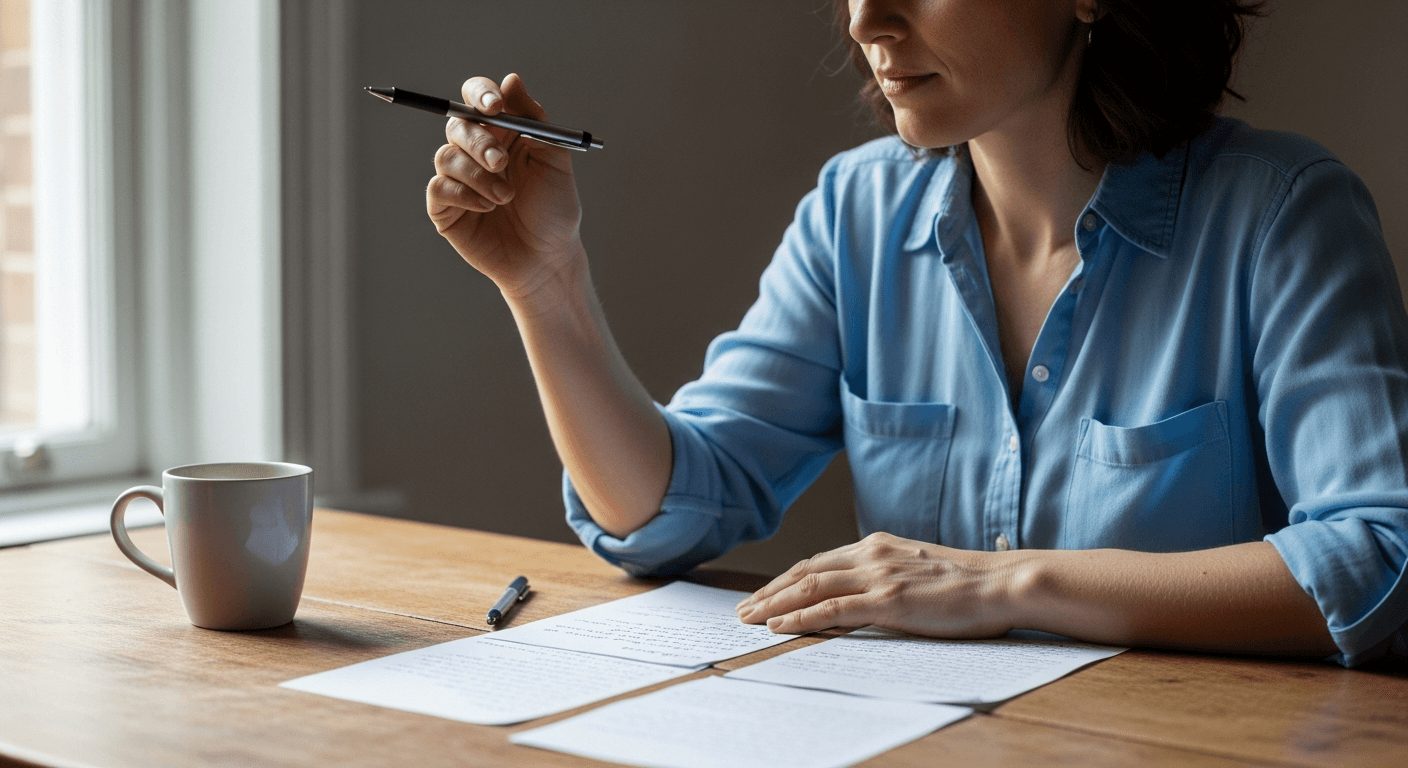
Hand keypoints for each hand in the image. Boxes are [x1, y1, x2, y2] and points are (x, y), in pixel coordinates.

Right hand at [426, 73, 585, 298]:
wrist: (547, 259)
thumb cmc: (554, 210)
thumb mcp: (554, 160)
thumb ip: (534, 120)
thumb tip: (512, 79)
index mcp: (503, 133)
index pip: (478, 98)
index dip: (480, 94)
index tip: (494, 106)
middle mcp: (477, 151)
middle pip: (457, 124)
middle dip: (479, 142)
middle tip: (501, 162)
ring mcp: (459, 179)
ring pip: (446, 156)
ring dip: (478, 176)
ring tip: (505, 198)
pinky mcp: (446, 208)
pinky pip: (439, 187)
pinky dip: (464, 195)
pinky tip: (487, 208)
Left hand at [734, 532, 1017, 636]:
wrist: (1002, 583)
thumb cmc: (968, 584)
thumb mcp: (917, 571)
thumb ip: (886, 576)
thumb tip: (862, 598)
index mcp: (878, 546)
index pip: (819, 562)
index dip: (787, 579)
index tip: (764, 595)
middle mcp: (872, 554)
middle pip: (806, 571)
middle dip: (770, 592)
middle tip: (743, 610)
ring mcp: (879, 575)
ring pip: (811, 586)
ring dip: (774, 604)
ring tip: (750, 619)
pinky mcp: (888, 600)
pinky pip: (833, 608)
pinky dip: (801, 616)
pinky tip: (780, 625)